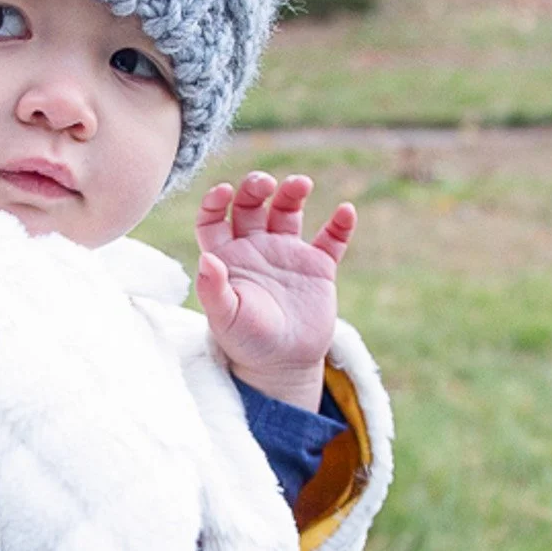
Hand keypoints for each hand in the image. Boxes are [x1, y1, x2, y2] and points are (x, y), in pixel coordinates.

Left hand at [194, 172, 355, 409]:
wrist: (282, 365)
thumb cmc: (246, 342)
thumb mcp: (224, 318)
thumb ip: (213, 289)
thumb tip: (206, 259)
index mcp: (227, 257)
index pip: (214, 219)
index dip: (216, 202)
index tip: (223, 192)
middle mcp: (255, 248)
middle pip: (252, 205)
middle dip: (257, 188)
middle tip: (265, 184)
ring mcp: (287, 254)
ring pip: (288, 210)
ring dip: (293, 192)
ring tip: (301, 184)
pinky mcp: (318, 266)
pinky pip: (331, 239)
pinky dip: (340, 224)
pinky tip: (345, 212)